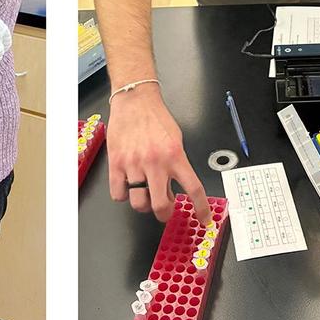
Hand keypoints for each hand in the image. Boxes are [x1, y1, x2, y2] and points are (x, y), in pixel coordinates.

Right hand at [107, 84, 210, 222]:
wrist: (134, 101)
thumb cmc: (156, 119)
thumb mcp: (176, 141)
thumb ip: (177, 166)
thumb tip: (175, 189)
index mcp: (175, 156)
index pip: (194, 190)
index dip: (201, 209)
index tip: (203, 219)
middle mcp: (156, 162)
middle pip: (161, 206)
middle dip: (164, 213)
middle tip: (165, 208)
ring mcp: (134, 164)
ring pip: (138, 203)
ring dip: (144, 204)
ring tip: (145, 194)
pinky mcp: (116, 163)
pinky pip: (118, 194)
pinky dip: (123, 195)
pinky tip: (127, 185)